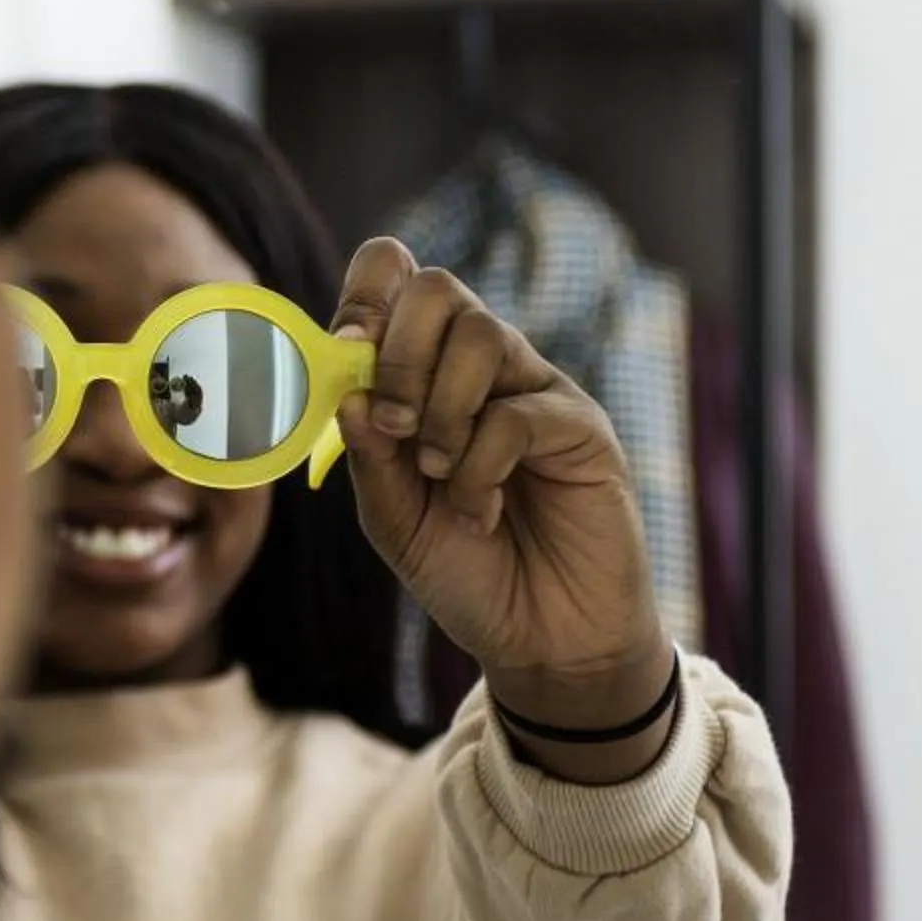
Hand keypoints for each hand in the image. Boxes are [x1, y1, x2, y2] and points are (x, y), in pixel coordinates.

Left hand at [330, 239, 673, 781]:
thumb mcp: (392, 518)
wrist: (539, 637)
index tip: (341, 349)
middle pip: (439, 290)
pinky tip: (482, 511)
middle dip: (399, 354)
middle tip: (392, 425)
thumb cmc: (463, 570)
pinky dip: (481, 466)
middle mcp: (482, 371)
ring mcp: (534, 391)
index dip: (365, 296)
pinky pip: (518, 413)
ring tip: (437, 475)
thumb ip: (367, 456)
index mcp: (425, 375)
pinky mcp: (579, 427)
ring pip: (482, 336)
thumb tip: (346, 390)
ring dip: (441, 410)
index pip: (398, 283)